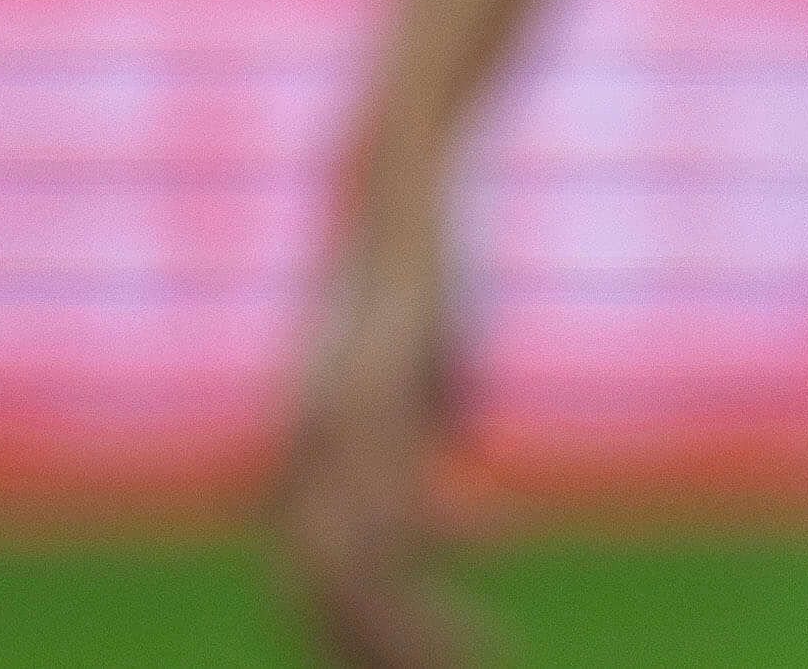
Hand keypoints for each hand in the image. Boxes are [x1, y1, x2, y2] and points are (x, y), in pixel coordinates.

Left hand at [269, 195, 480, 668]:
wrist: (393, 185)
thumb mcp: (423, 386)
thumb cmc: (413, 292)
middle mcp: (301, 454)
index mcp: (301, 464)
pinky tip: (507, 535)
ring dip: (418, 621)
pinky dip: (445, 534)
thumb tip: (459, 504)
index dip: (358, 647)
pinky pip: (397, 489)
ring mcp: (332, 424)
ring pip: (354, 564)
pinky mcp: (374, 387)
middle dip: (384, 656)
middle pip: (318, 598)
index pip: (309, 594)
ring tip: (487, 654)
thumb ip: (424, 450)